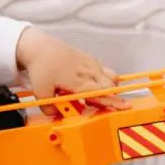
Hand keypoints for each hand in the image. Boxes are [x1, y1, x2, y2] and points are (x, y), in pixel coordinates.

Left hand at [15, 26, 129, 112]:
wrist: (40, 47)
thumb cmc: (41, 69)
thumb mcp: (41, 91)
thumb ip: (49, 108)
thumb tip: (56, 117)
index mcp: (77, 80)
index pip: (101, 92)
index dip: (113, 101)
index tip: (125, 106)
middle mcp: (87, 71)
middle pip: (110, 85)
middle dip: (113, 97)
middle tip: (104, 105)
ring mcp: (91, 63)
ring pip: (111, 76)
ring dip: (109, 88)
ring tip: (92, 96)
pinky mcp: (90, 59)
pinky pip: (105, 70)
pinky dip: (104, 80)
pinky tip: (90, 85)